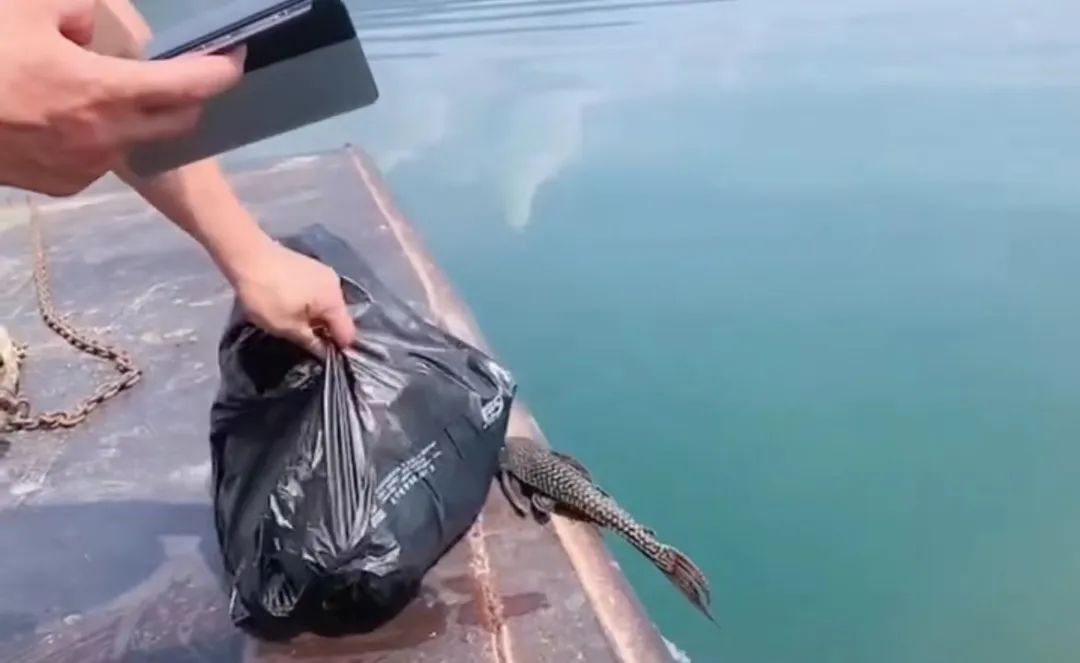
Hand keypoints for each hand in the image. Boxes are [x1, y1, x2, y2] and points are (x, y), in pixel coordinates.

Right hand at [0, 0, 244, 196]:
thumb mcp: (29, 4)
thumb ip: (80, 3)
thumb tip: (96, 18)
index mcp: (105, 91)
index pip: (188, 86)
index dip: (220, 70)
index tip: (235, 58)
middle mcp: (105, 137)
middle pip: (176, 122)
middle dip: (186, 97)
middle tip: (173, 72)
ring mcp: (85, 167)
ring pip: (137, 140)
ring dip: (135, 116)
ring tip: (98, 88)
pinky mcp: (63, 184)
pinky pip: (100, 158)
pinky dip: (100, 136)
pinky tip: (69, 117)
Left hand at [228, 239, 356, 356]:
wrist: (247, 255)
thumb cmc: (266, 294)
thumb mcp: (285, 326)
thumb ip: (310, 341)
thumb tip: (324, 352)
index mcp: (334, 300)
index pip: (347, 332)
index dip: (339, 348)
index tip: (326, 360)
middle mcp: (335, 284)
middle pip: (338, 316)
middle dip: (327, 331)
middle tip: (308, 343)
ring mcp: (323, 272)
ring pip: (327, 303)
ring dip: (317, 316)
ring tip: (298, 325)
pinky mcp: (310, 266)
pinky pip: (318, 292)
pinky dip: (311, 303)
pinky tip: (294, 307)